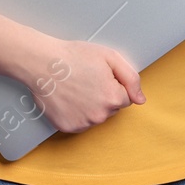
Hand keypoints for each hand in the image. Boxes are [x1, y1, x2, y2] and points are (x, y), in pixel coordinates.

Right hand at [23, 38, 144, 133]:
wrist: (42, 63)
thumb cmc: (75, 57)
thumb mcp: (110, 58)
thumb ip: (131, 79)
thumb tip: (141, 100)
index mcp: (113, 98)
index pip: (125, 98)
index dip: (114, 85)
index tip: (100, 76)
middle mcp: (100, 115)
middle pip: (111, 109)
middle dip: (104, 96)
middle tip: (87, 80)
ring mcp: (83, 123)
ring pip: (96, 117)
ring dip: (91, 106)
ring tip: (76, 88)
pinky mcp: (67, 128)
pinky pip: (80, 123)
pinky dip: (76, 113)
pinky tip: (69, 99)